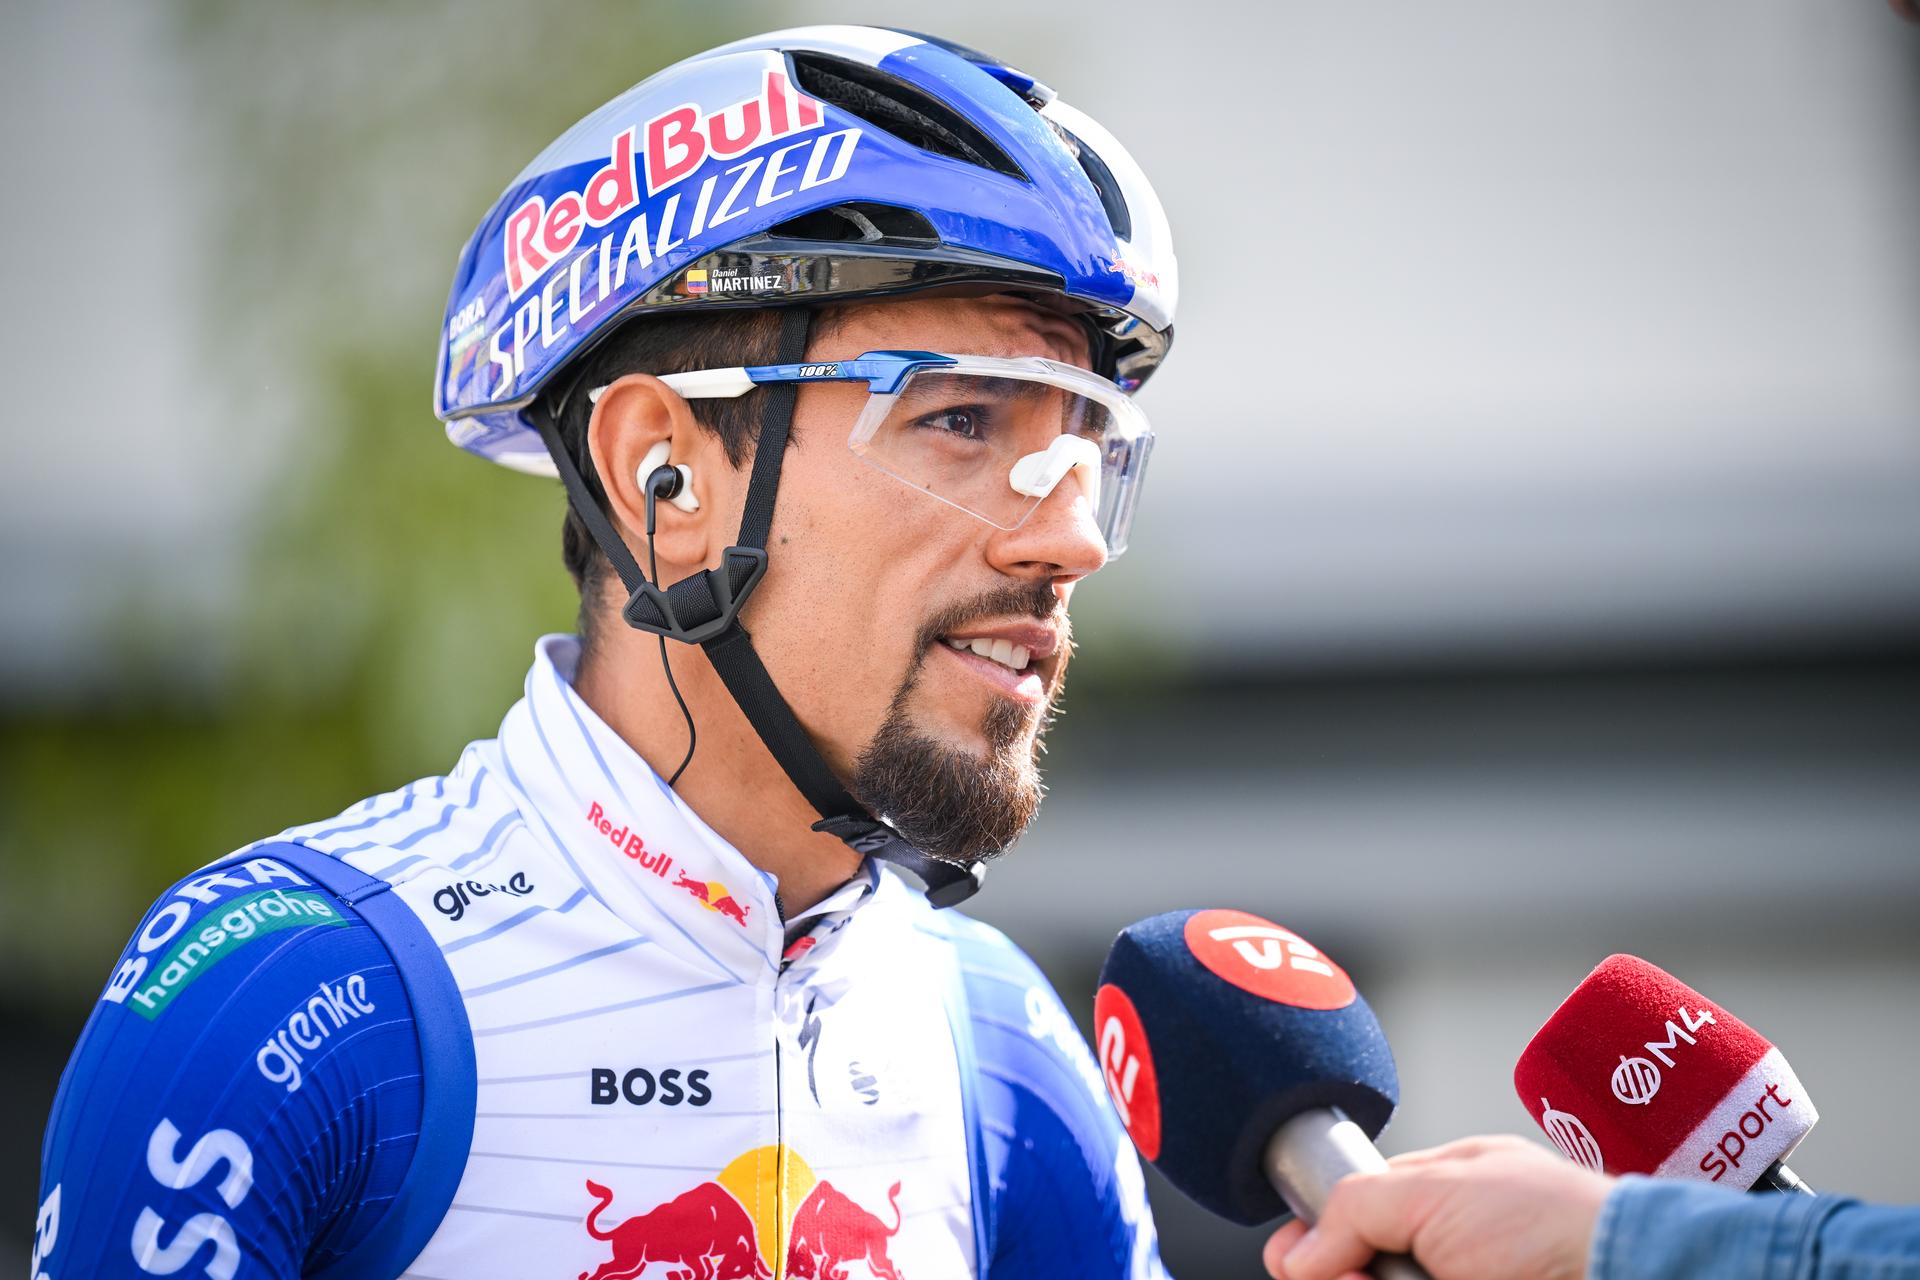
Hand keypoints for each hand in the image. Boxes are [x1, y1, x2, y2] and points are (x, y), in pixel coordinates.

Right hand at [1263, 1134, 1612, 1279]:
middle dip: (1335, 1272)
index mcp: (1440, 1190)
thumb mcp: (1436, 1189)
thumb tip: (1300, 1254)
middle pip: (1355, 1267)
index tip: (1291, 1261)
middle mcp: (1445, 1245)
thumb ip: (1356, 1207)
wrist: (1623, 1274)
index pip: (1350, 1211)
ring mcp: (1457, 1278)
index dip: (1312, 1239)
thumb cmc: (1551, 1221)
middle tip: (1350, 1277)